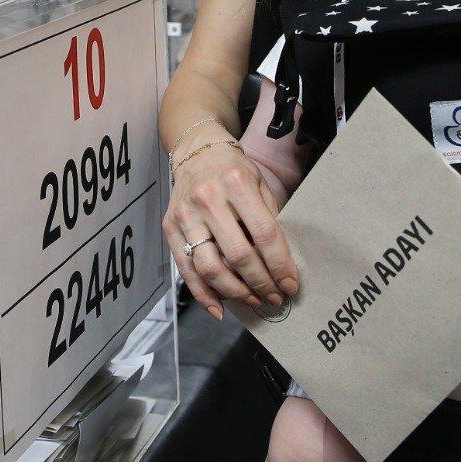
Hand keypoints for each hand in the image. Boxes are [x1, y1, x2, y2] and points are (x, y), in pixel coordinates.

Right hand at [162, 142, 298, 320]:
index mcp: (237, 184)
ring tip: (252, 300)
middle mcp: (208, 199)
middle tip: (274, 297)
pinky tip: (220, 309)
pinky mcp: (170, 227)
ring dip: (235, 292)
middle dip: (260, 283)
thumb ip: (269, 219)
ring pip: (210, 267)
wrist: (196, 152)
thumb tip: (283, 264)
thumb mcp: (260, 184)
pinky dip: (203, 294)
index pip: (264, 234)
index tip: (290, 284)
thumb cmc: (234, 171)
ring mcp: (186, 215)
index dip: (280, 264)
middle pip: (238, 255)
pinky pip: (186, 269)